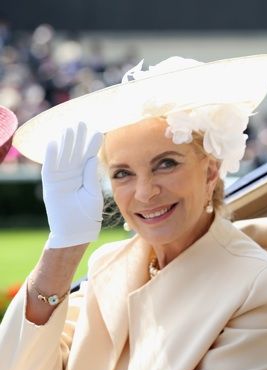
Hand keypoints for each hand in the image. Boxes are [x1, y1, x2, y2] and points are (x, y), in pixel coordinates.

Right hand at [42, 122, 103, 247]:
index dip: (92, 144)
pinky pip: (50, 167)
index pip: (88, 156)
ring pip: (63, 156)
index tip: (98, 132)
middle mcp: (73, 174)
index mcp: (85, 176)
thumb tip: (92, 157)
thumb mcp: (93, 194)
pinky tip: (54, 143)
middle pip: (75, 152)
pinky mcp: (51, 184)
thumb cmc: (87, 215)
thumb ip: (91, 176)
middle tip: (82, 123)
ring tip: (70, 129)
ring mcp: (61, 178)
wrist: (75, 231)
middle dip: (78, 138)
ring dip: (66, 143)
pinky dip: (51, 156)